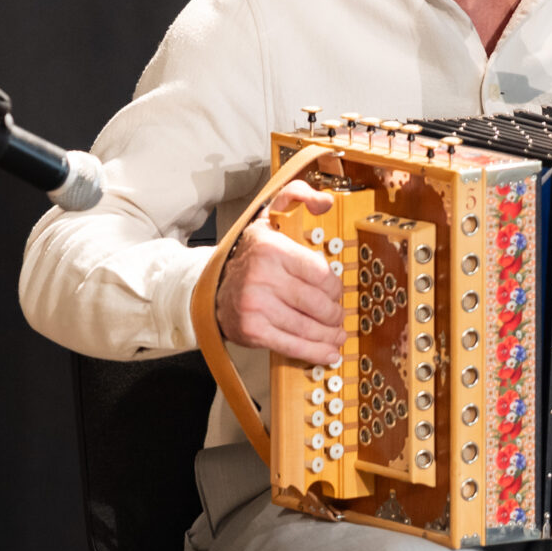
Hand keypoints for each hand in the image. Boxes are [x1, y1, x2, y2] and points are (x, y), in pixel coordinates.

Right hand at [215, 181, 346, 363]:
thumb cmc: (252, 256)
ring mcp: (256, 306)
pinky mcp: (252, 331)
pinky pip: (293, 345)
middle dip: (334, 314)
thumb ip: (297, 197)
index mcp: (272, 249)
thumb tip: (325, 201)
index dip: (336, 288)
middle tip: (337, 316)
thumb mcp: (270, 217)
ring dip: (329, 336)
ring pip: (309, 327)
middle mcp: (263, 277)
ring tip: (337, 336)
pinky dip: (315, 352)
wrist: (214, 288)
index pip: (323, 275)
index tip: (336, 293)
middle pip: (319, 304)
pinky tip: (328, 352)